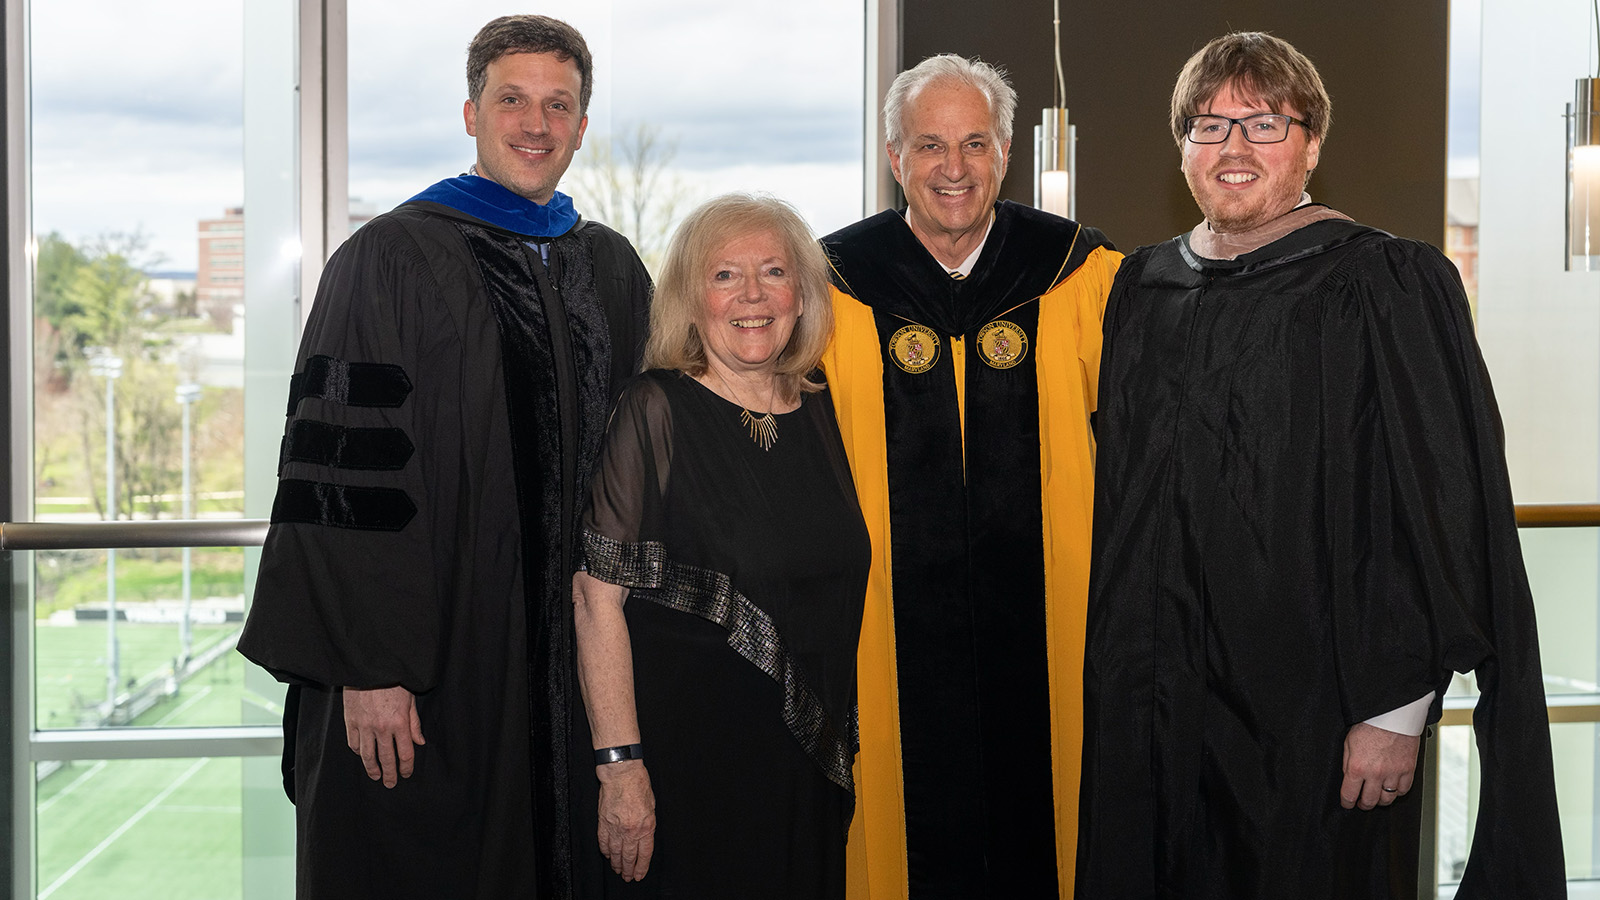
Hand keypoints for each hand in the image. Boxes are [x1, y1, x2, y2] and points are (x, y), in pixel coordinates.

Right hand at [343, 685, 424, 787]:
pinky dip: (359, 752)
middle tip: (390, 784)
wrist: (370, 666)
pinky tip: (363, 756)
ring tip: (376, 776)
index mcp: (400, 723)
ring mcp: (364, 726)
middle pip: (386, 759)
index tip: (406, 774)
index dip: (406, 767)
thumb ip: (414, 723)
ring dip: (372, 769)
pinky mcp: (351, 721)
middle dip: (390, 774)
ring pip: (367, 755)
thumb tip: (420, 742)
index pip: (405, 753)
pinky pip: (354, 743)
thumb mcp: (410, 699)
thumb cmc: (394, 679)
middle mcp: (382, 728)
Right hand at [596, 759, 654, 880]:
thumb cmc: (638, 785)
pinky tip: (608, 856)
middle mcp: (631, 831)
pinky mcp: (603, 822)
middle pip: (629, 856)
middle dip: (629, 869)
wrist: (622, 774)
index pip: (644, 854)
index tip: (639, 875)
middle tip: (628, 877)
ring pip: (615, 852)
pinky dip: (605, 851)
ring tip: (618, 870)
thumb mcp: (651, 806)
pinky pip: (603, 842)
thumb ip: (648, 823)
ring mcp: (616, 828)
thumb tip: (644, 835)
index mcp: (646, 827)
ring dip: (617, 864)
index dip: (641, 867)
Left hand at [1340, 722, 1418, 809]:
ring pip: (1387, 799)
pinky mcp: (1408, 770)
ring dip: (1380, 800)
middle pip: (1369, 801)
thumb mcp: (1348, 742)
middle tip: (1362, 803)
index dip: (1347, 802)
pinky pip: (1403, 790)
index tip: (1347, 803)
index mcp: (1357, 767)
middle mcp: (1375, 773)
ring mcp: (1393, 773)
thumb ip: (1347, 763)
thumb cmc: (1369, 724)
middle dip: (1363, 804)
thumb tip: (1348, 778)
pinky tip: (1392, 789)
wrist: (1392, 714)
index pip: (1349, 794)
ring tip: (1376, 796)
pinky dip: (1397, 792)